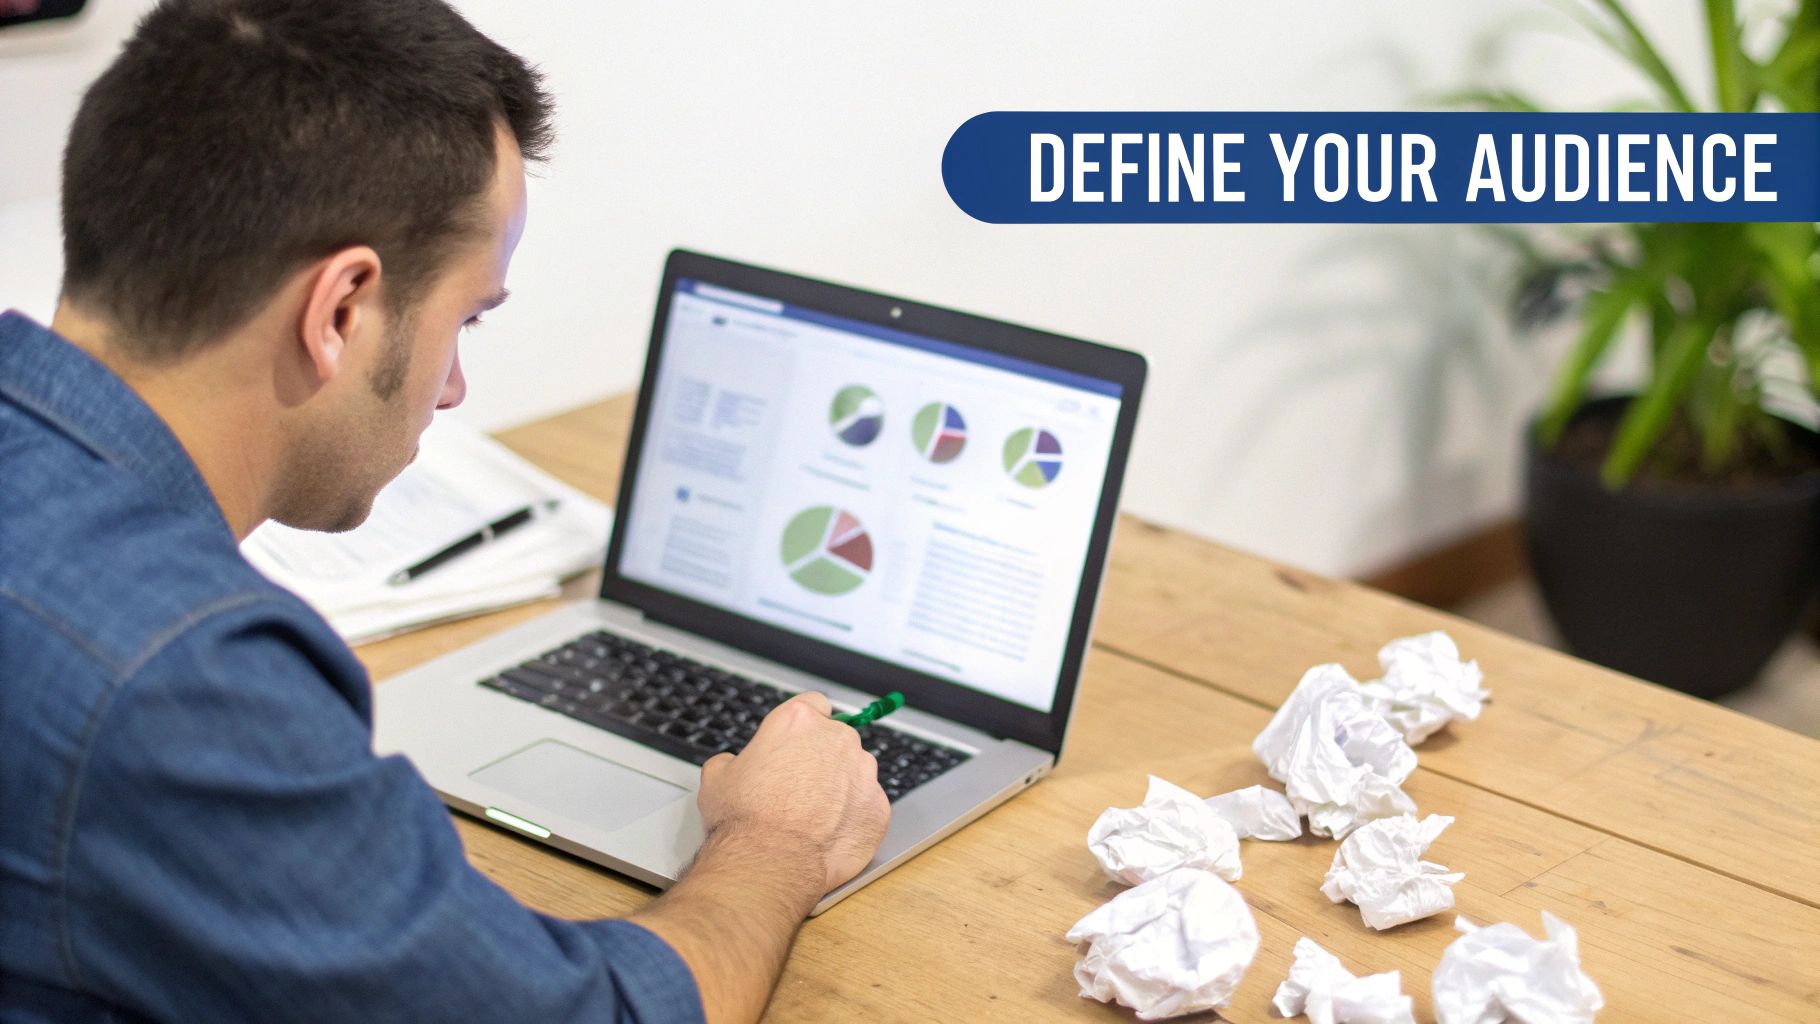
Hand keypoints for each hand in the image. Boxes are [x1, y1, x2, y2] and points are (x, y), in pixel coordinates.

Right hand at [696, 691, 890, 897]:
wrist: (771, 862)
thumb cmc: (744, 819)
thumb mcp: (717, 778)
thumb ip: (732, 760)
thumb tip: (732, 765)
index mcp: (798, 721)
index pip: (813, 705)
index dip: (804, 725)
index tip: (798, 742)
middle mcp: (837, 739)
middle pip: (836, 739)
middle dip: (821, 759)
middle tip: (798, 787)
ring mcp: (863, 773)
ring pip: (856, 772)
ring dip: (841, 787)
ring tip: (813, 816)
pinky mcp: (878, 807)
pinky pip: (868, 805)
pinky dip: (854, 817)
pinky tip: (829, 834)